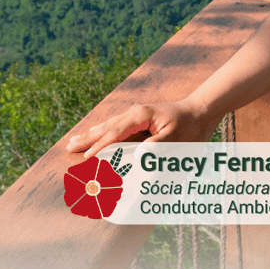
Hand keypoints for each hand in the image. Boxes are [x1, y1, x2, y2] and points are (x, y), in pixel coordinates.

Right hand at [66, 97, 212, 158]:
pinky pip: (117, 126)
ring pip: (109, 125)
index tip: (86, 159)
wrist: (201, 109)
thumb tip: (138, 156)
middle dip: (88, 138)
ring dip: (92, 134)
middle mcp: (135, 113)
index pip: (115, 133)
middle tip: (68, 146)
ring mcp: (137, 114)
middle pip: (107, 127)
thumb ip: (157, 147)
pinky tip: (97, 133)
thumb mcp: (176, 138)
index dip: (100, 147)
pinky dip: (104, 131)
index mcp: (141, 116)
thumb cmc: (190, 126)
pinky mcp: (141, 118)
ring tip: (75, 141)